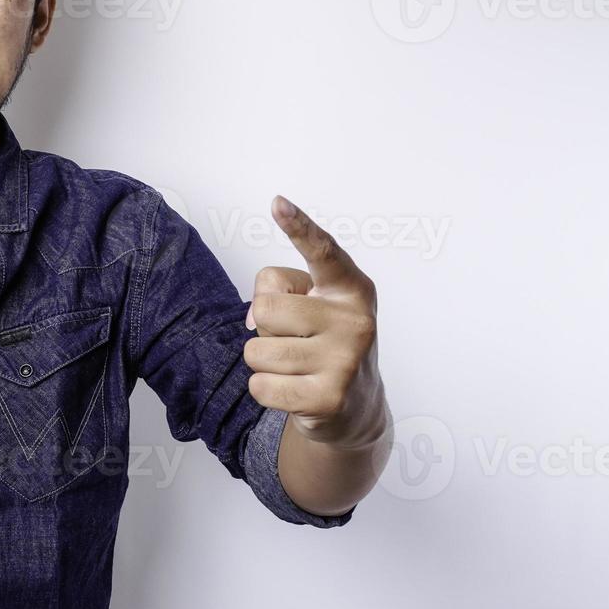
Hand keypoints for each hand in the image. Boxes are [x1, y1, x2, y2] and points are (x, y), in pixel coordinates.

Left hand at [242, 195, 381, 446]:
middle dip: (264, 327)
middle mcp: (354, 320)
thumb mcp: (313, 304)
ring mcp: (344, 361)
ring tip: (295, 366)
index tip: (278, 202)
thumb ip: (278, 290)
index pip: (322, 251)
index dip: (298, 227)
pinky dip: (266, 390)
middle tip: (293, 339)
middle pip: (264, 309)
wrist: (356, 406)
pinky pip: (260, 386)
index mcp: (351, 288)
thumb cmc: (324, 341)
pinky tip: (293, 390)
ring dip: (263, 361)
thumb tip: (252, 314)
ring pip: (256, 351)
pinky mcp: (328, 398)